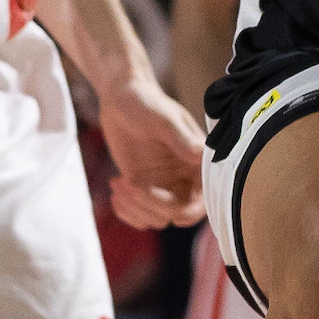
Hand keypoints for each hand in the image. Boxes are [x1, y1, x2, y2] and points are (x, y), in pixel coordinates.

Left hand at [96, 76, 206, 229]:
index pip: (203, 200)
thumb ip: (181, 138)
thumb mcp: (162, 119)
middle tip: (128, 184)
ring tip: (117, 183)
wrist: (121, 100)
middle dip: (151, 205)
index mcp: (199, 161)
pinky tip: (115, 188)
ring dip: (135, 208)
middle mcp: (186, 177)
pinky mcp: (146, 189)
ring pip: (157, 219)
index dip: (186, 209)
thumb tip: (200, 154)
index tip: (162, 204)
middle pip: (178, 214)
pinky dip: (126, 212)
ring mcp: (165, 185)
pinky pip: (141, 216)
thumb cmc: (144, 102)